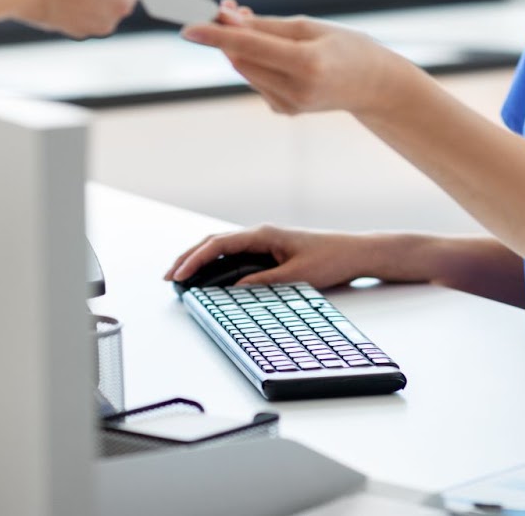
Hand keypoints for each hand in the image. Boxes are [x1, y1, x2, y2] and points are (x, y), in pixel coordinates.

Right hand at [165, 225, 392, 290]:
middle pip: (214, 243)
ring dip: (200, 260)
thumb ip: (263, 283)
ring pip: (222, 248)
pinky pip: (234, 255)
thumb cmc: (331, 259)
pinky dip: (216, 263)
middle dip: (189, 258)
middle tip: (169, 276)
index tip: (179, 274)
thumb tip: (233, 290)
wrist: (355, 253)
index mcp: (263, 234)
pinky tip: (209, 276)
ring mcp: (264, 242)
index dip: (195, 259)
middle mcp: (260, 235)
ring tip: (181, 276)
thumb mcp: (296, 276)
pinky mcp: (269, 251)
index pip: (219, 244)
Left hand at [180, 1, 411, 116]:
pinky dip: (254, 62)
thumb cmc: (347, 48)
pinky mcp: (283, 110)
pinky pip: (256, 80)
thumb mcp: (310, 27)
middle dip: (227, 34)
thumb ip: (266, 26)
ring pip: (245, 69)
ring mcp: (288, 106)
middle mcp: (295, 91)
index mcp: (307, 65)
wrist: (375, 86)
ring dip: (239, 46)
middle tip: (226, 7)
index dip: (217, 36)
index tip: (188, 27)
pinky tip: (272, 52)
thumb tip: (228, 20)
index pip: (250, 48)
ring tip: (252, 23)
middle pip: (241, 59)